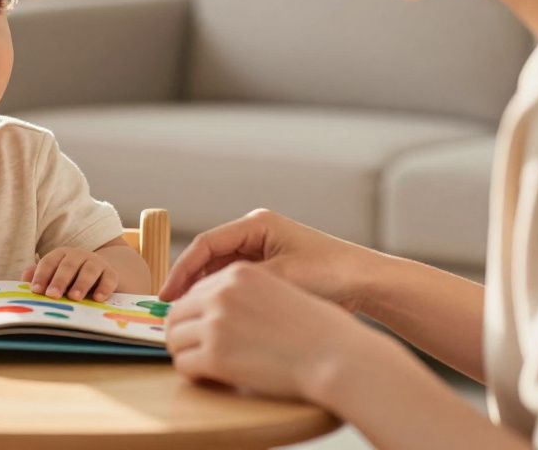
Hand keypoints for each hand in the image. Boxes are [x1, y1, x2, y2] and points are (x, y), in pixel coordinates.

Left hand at [21, 247, 118, 300]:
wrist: (101, 272)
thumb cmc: (70, 276)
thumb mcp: (55, 274)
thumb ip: (40, 275)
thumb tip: (24, 278)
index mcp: (61, 255)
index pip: (49, 262)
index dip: (41, 275)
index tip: (35, 290)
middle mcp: (78, 256)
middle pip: (68, 266)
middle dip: (59, 280)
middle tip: (52, 295)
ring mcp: (96, 263)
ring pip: (89, 270)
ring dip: (81, 284)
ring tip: (74, 297)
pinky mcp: (111, 273)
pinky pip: (109, 279)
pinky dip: (104, 288)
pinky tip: (98, 298)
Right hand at [159, 209, 380, 311]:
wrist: (370, 283)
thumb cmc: (331, 275)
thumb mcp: (281, 279)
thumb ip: (242, 284)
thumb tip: (205, 300)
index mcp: (257, 223)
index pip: (206, 243)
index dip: (182, 269)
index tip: (167, 294)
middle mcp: (257, 231)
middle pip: (210, 254)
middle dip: (189, 280)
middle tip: (171, 307)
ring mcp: (264, 249)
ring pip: (221, 269)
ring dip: (205, 289)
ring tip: (189, 314)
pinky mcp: (271, 266)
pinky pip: (237, 279)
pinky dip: (224, 295)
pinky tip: (216, 314)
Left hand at [166, 261, 389, 400]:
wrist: (338, 355)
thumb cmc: (320, 329)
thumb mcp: (281, 289)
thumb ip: (247, 293)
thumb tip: (218, 312)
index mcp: (240, 273)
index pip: (196, 287)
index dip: (189, 308)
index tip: (187, 322)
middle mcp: (223, 293)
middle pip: (177, 310)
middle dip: (180, 329)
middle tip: (186, 346)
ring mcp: (216, 323)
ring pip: (174, 337)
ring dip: (183, 351)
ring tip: (197, 362)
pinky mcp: (216, 355)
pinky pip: (183, 363)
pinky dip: (190, 372)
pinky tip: (205, 377)